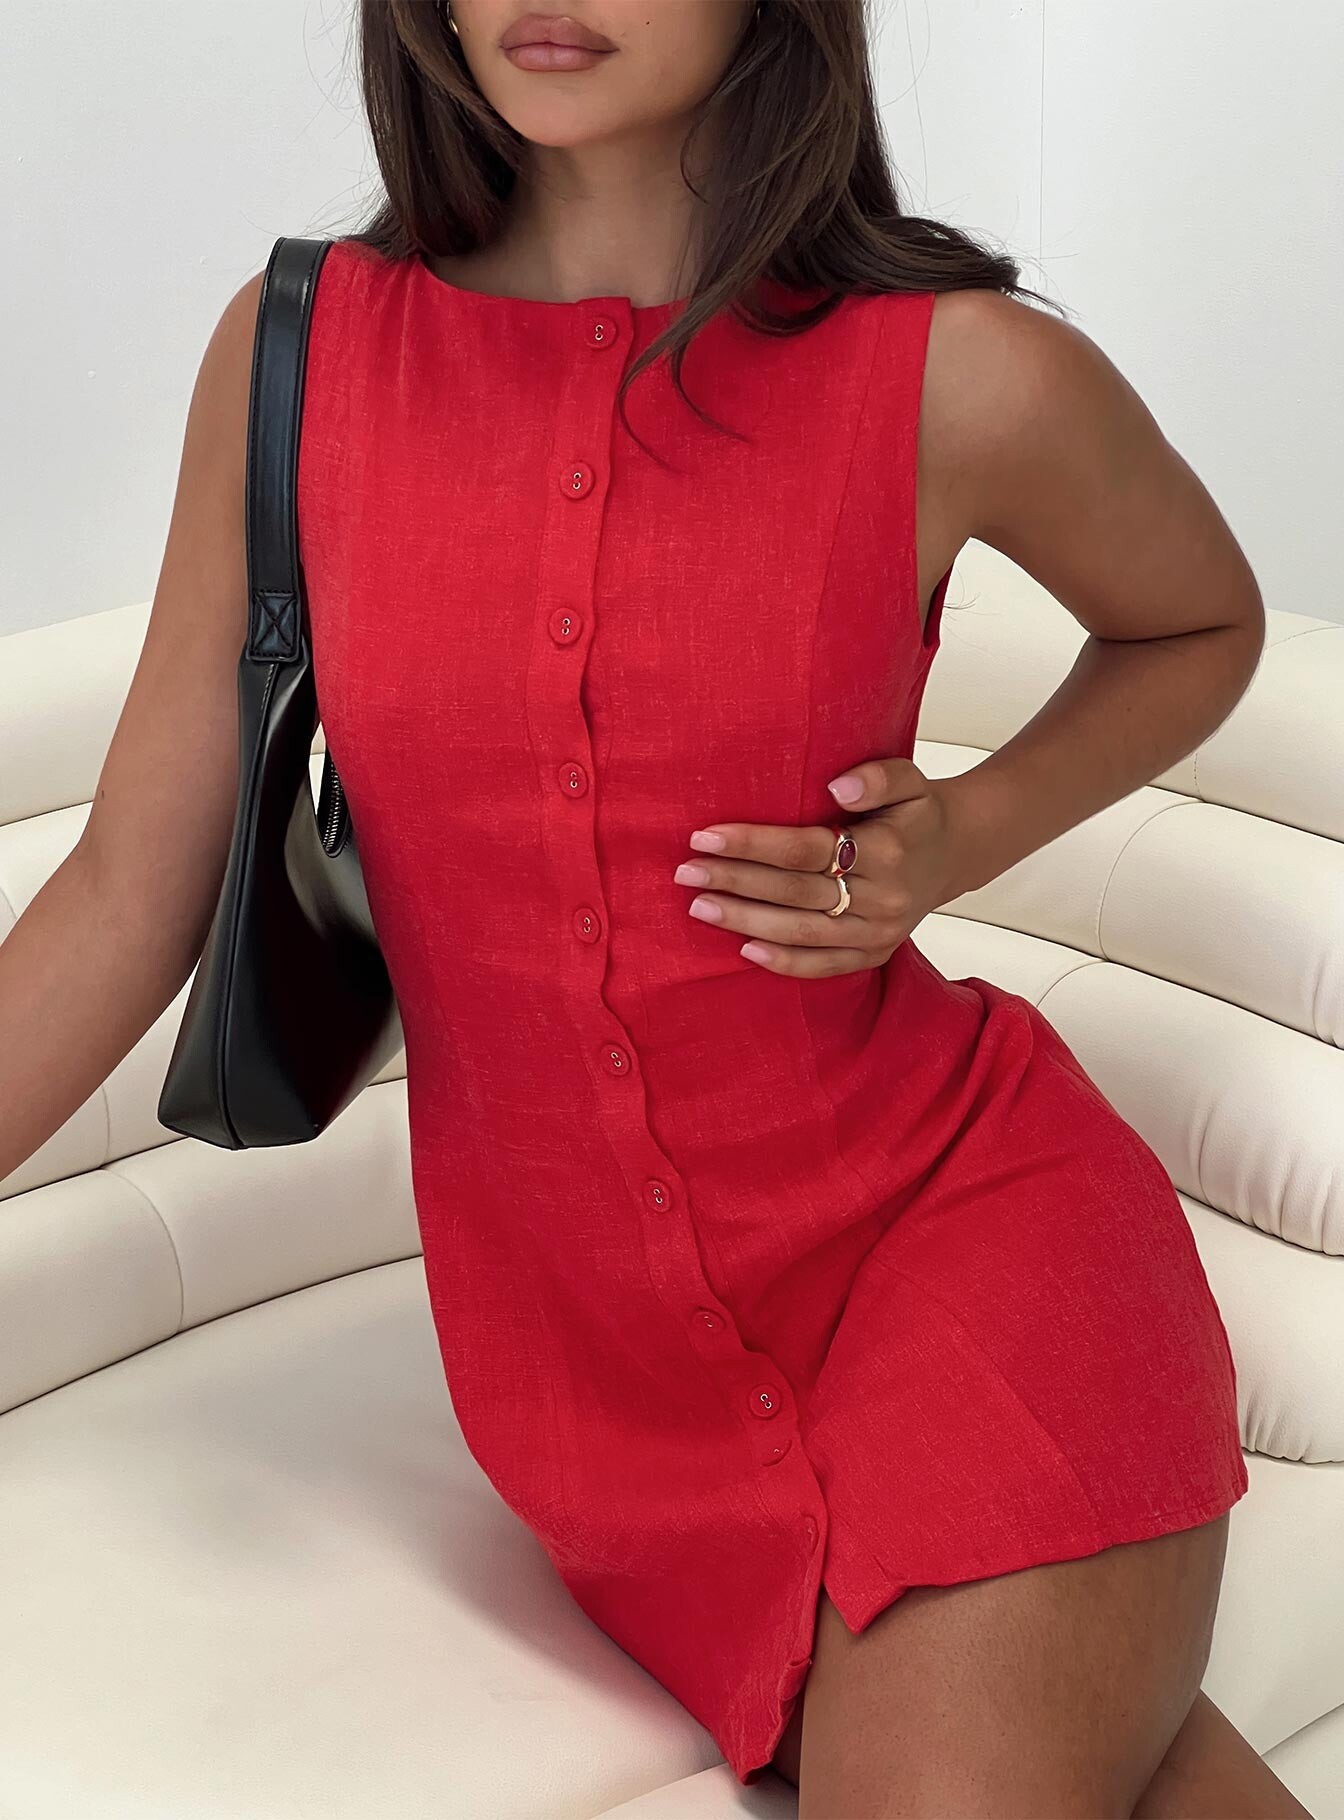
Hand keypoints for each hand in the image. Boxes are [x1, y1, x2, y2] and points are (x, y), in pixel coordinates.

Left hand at [673, 758, 962, 976]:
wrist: (955, 853)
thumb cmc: (916, 813)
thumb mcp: (909, 780)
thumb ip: (877, 777)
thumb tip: (836, 788)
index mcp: (887, 851)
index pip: (806, 850)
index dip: (752, 844)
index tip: (704, 837)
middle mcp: (884, 897)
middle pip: (795, 892)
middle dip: (735, 882)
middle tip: (686, 873)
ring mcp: (880, 932)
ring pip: (803, 931)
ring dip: (746, 921)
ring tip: (699, 906)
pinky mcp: (875, 954)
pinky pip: (825, 966)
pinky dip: (784, 961)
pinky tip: (744, 948)